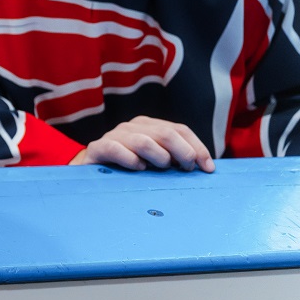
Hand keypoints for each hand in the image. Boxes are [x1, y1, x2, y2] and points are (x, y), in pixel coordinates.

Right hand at [68, 116, 214, 171]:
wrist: (91, 173)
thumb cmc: (129, 169)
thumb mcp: (155, 161)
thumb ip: (174, 159)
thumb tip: (205, 167)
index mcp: (149, 126)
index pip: (179, 129)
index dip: (198, 147)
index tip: (208, 168)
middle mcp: (133, 127)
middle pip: (166, 133)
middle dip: (183, 152)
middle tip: (187, 169)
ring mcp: (114, 136)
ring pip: (143, 140)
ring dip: (159, 157)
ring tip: (162, 169)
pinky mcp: (97, 148)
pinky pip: (115, 148)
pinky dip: (130, 159)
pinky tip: (138, 168)